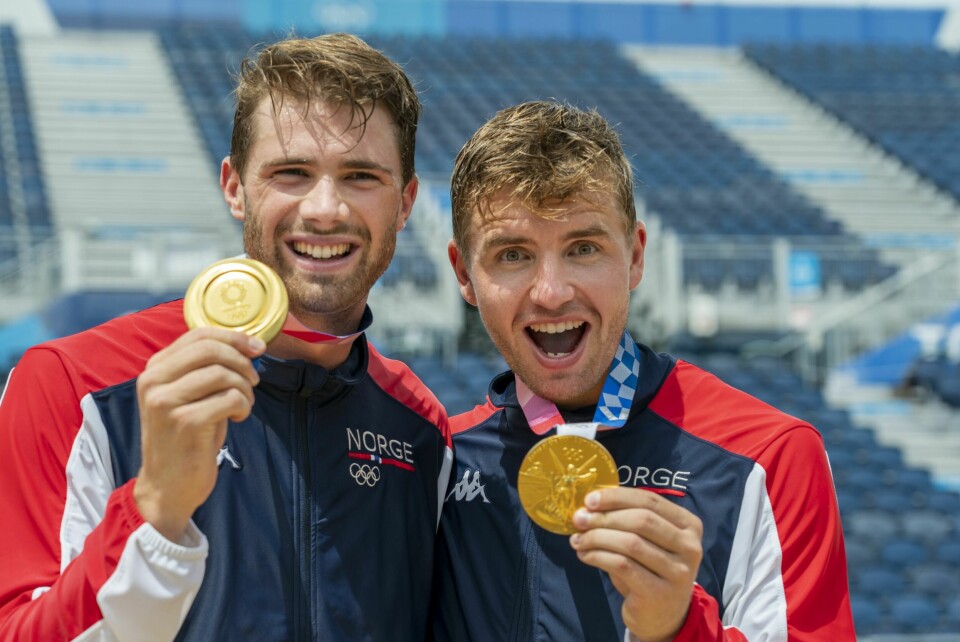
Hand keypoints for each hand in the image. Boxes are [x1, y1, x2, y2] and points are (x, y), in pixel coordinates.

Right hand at [133, 327, 264, 541]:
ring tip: (244, 404)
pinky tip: (238, 418)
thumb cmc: (186, 438)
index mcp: (155, 369)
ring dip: (244, 388)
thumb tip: (250, 344)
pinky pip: (230, 399)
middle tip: (253, 381)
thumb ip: (207, 368)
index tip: (257, 348)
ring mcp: (166, 401)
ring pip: (222, 373)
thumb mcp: (188, 396)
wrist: (167, 486)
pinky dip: (243, 406)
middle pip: (211, 349)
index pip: (199, 334)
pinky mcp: (185, 422)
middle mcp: (154, 381)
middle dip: (242, 362)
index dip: (234, 337)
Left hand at [569, 487, 702, 641]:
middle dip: (605, 517)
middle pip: (641, 520)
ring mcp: (678, 572)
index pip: (650, 500)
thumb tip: (588, 507)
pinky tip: (585, 555)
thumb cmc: (649, 569)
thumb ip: (626, 519)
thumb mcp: (645, 540)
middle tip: (579, 520)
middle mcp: (690, 546)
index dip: (617, 497)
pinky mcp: (660, 593)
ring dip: (597, 537)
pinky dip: (598, 556)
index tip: (589, 500)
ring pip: (630, 543)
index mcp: (688, 525)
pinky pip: (622, 565)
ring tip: (578, 540)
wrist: (662, 615)